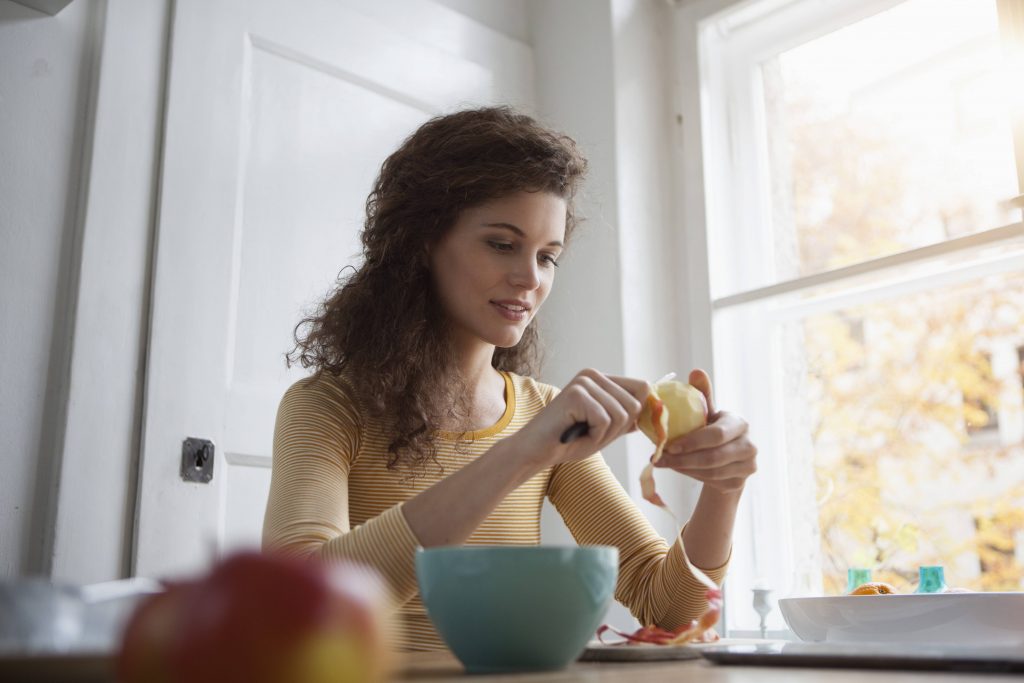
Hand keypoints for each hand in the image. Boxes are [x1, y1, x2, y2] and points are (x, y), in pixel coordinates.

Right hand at [511, 368, 649, 467]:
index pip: (642, 387)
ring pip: (621, 414)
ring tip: (582, 433)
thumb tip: (655, 409)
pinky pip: (605, 420)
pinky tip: (575, 433)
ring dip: (605, 434)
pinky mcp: (576, 394)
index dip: (639, 413)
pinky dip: (594, 436)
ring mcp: (584, 382)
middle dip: (618, 429)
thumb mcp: (605, 430)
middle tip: (591, 433)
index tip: (622, 429)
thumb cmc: (568, 441)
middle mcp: (593, 375)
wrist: (537, 451)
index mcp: (601, 379)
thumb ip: (627, 418)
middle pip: (635, 405)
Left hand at [652, 369, 756, 492]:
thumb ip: (702, 393)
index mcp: (740, 424)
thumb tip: (695, 371)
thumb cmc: (712, 429)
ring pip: (710, 473)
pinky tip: (678, 469)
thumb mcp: (707, 412)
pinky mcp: (740, 483)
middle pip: (713, 458)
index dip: (692, 442)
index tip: (668, 445)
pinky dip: (691, 476)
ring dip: (683, 468)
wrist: (726, 457)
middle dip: (682, 459)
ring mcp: (748, 466)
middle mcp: (750, 446)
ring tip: (664, 462)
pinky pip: (711, 482)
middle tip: (658, 459)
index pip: (716, 435)